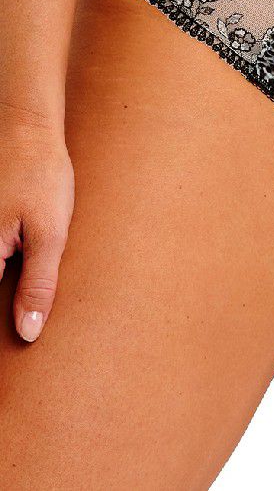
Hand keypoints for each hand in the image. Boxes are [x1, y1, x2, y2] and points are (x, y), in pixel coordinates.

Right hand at [0, 123, 73, 342]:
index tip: (11, 362)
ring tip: (24, 278)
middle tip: (29, 310)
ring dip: (7, 280)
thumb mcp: (50, 232)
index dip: (3, 326)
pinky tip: (13, 263)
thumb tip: (28, 333)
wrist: (27, 130)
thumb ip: (39, 284)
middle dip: (8, 301)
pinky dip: (3, 263)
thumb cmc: (41, 176)